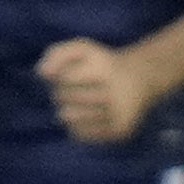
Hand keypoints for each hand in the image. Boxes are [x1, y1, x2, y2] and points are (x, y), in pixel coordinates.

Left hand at [37, 38, 158, 142]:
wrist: (141, 80)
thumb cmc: (103, 64)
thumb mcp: (83, 49)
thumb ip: (58, 54)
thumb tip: (41, 73)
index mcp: (106, 68)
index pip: (65, 78)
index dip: (60, 77)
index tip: (70, 75)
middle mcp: (116, 93)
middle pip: (65, 98)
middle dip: (63, 93)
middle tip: (75, 90)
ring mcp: (119, 115)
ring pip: (70, 118)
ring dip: (68, 110)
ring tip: (80, 103)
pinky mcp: (119, 132)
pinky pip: (80, 134)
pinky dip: (77, 125)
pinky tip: (87, 116)